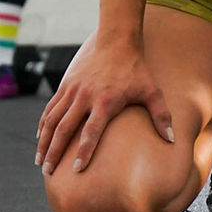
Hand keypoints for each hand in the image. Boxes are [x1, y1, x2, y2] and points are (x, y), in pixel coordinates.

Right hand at [35, 33, 173, 175]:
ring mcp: (73, 89)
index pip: (91, 132)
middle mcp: (85, 96)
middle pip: (64, 129)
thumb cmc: (136, 68)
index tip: (76, 170)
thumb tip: (171, 140)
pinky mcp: (66, 83)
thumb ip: (161, 116)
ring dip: (44, 142)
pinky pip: (51, 107)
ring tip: (40, 162)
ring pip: (52, 119)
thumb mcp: (152, 91)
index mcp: (105, 102)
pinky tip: (41, 137)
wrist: (116, 39)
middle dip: (55, 153)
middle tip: (49, 173)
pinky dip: (43, 124)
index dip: (83, 152)